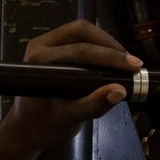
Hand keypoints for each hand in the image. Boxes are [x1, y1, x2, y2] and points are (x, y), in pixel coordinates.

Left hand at [4, 20, 141, 145]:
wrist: (27, 129)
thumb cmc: (44, 125)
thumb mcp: (70, 118)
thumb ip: (93, 104)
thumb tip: (119, 91)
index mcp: (40, 60)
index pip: (80, 50)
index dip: (109, 56)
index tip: (132, 66)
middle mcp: (41, 45)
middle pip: (81, 30)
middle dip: (109, 44)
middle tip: (130, 62)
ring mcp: (46, 44)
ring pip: (81, 31)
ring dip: (106, 44)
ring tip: (124, 61)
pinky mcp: (53, 47)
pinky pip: (79, 38)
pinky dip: (98, 46)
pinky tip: (111, 60)